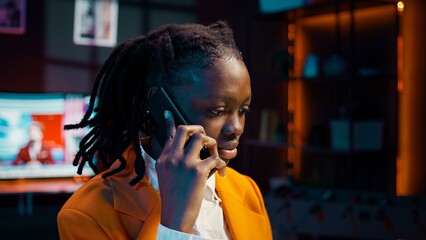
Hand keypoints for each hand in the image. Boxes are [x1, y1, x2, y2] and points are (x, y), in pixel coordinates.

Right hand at [155, 110, 226, 232]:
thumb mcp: (165, 175)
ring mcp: (185, 163)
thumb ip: (170, 160)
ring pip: (202, 138)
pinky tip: (220, 170)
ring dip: (212, 144)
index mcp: (164, 158)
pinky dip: (221, 163)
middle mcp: (172, 157)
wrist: (176, 215)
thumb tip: (178, 149)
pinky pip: (215, 157)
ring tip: (213, 155)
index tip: (168, 112)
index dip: (170, 122)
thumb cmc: (174, 197)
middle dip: (198, 130)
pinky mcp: (198, 171)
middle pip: (184, 129)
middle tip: (204, 139)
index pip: (168, 135)